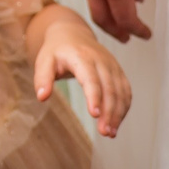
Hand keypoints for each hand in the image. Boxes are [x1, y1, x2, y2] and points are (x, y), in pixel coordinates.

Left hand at [34, 18, 132, 137]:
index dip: (94, 96)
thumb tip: (42, 97)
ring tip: (110, 133)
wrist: (72, 34)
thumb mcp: (44, 61)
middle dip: (109, 112)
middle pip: (110, 88)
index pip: (91, 79)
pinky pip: (126, 91)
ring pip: (121, 92)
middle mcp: (101, 61)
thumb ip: (42, 79)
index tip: (95, 115)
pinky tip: (116, 123)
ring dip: (118, 113)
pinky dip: (124, 108)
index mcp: (82, 57)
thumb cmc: (56, 51)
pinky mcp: (118, 72)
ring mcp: (112, 66)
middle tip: (105, 132)